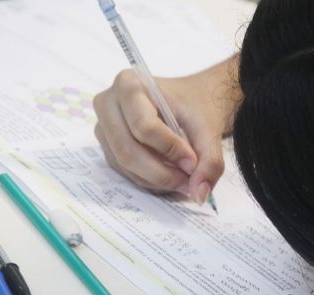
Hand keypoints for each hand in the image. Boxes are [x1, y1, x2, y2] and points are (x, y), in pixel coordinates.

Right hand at [93, 58, 238, 203]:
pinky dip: (151, 180)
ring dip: (157, 179)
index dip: (170, 149)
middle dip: (161, 173)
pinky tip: (170, 172)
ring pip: (126, 165)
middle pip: (128, 150)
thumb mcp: (208, 129)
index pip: (144, 126)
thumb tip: (200, 192)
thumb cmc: (194, 106)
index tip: (193, 162)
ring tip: (184, 177)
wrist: (190, 103)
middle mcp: (108, 104)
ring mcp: (104, 128)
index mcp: (129, 84)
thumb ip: (209, 161)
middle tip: (189, 181)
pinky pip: (126, 172)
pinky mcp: (108, 148)